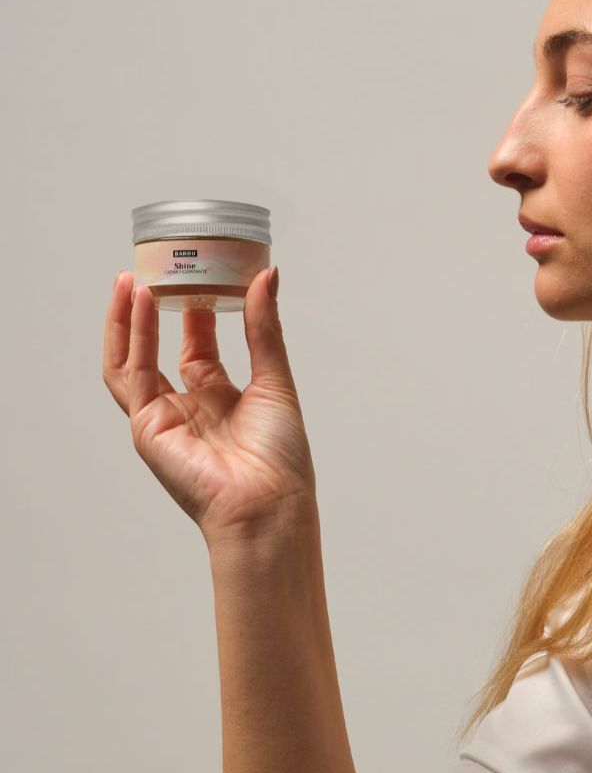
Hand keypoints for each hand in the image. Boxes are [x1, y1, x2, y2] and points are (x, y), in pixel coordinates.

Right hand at [102, 268, 318, 544]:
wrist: (269, 504)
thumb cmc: (281, 457)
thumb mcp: (276, 380)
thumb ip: (264, 329)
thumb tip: (267, 276)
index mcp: (224, 399)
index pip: (200, 346)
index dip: (196, 310)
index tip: (200, 271)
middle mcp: (191, 407)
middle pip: (164, 348)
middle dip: (158, 310)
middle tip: (160, 268)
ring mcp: (166, 418)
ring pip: (133, 359)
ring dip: (129, 319)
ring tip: (133, 277)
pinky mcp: (148, 427)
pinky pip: (131, 374)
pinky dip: (132, 336)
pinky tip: (140, 301)